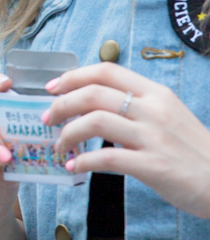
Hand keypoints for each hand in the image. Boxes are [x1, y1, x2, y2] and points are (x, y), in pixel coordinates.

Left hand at [45, 62, 209, 217]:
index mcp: (156, 93)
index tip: (52, 88)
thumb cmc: (193, 152)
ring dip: (67, 133)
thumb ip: (137, 107)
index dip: (73, 76)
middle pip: (94, 93)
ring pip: (95, 121)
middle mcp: (154, 109)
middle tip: (46, 118)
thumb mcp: (169, 116)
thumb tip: (96, 104)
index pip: (107, 70)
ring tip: (59, 146)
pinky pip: (107, 159)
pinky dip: (83, 162)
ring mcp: (154, 137)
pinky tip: (74, 168)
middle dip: (61, 104)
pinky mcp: (154, 166)